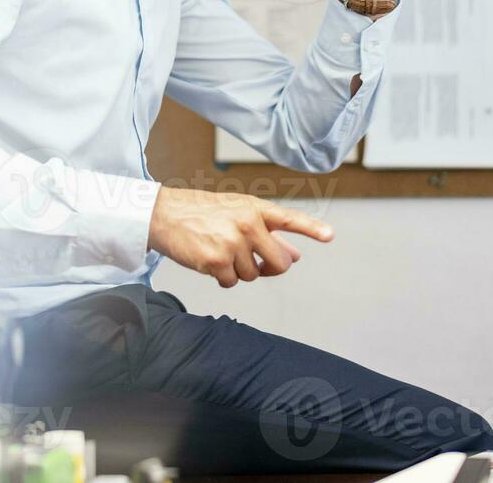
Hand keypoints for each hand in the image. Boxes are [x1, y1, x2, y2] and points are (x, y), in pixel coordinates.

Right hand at [147, 187, 333, 287]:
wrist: (162, 214)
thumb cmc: (200, 212)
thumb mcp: (236, 213)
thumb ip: (268, 233)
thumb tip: (296, 254)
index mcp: (254, 208)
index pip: (289, 219)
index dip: (311, 229)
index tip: (330, 236)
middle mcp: (247, 223)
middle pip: (278, 262)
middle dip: (269, 267)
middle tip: (254, 262)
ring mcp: (232, 242)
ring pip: (253, 275)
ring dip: (239, 271)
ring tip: (219, 251)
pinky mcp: (216, 260)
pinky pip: (231, 283)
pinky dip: (221, 278)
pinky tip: (208, 260)